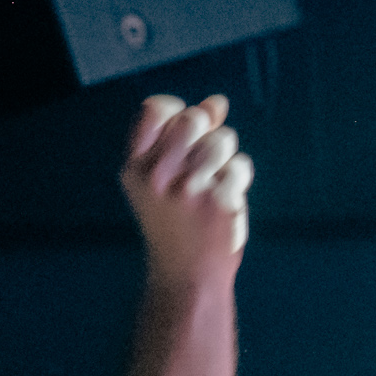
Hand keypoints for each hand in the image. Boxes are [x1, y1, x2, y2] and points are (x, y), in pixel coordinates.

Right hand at [121, 94, 253, 284]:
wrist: (186, 274)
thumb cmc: (176, 221)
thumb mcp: (164, 179)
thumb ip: (187, 138)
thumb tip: (217, 102)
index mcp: (136, 168)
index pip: (157, 109)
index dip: (178, 111)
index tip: (186, 134)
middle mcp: (157, 175)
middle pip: (195, 118)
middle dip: (208, 132)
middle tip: (203, 162)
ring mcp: (189, 188)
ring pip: (223, 140)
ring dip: (226, 158)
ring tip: (212, 185)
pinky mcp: (219, 200)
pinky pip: (240, 166)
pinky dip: (238, 180)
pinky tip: (224, 202)